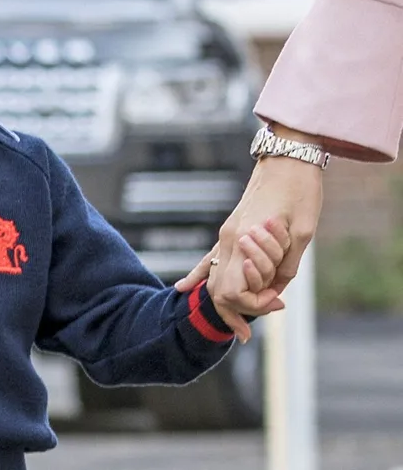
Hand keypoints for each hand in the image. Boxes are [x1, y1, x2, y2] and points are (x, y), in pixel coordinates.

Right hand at [176, 153, 322, 340]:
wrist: (288, 157)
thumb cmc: (300, 191)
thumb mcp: (304, 232)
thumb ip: (286, 264)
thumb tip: (276, 289)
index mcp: (244, 239)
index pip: (233, 290)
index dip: (252, 305)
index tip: (276, 305)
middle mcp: (228, 239)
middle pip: (218, 289)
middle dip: (236, 311)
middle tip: (254, 326)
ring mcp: (226, 233)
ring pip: (212, 276)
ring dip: (224, 301)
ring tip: (237, 324)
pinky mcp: (231, 228)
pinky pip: (208, 258)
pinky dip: (197, 276)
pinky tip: (181, 288)